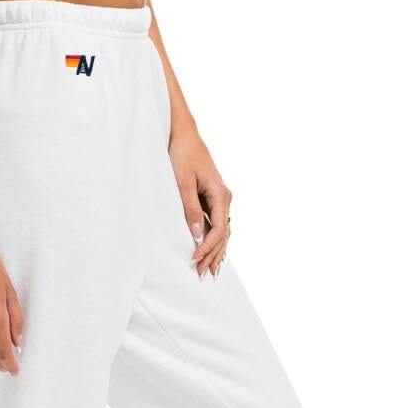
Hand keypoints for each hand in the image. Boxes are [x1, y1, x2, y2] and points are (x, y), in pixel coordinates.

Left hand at [168, 127, 232, 278]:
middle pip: (224, 233)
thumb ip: (190, 209)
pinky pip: (217, 222)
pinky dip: (215, 237)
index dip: (208, 247)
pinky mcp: (212, 196)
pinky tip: (212, 249)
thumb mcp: (183, 182)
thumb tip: (197, 234)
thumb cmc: (183, 154)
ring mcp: (220, 197)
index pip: (219, 229)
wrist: (183, 134)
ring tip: (211, 269)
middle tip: (204, 273)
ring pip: (223, 229)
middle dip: (214, 254)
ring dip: (216, 249)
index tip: (195, 259)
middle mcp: (224, 197)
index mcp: (221, 194)